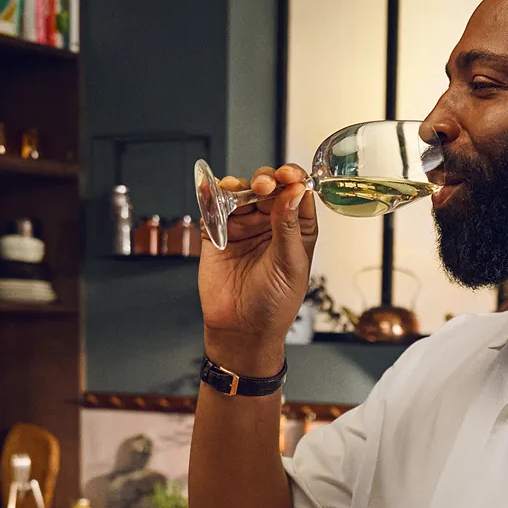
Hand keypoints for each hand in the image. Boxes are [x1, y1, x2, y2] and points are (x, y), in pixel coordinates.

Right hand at [199, 163, 316, 375]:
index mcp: (296, 229)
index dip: (293, 180)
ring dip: (239, 186)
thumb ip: (289, 226)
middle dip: (266, 181)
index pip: (297, 194)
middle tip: (263, 187)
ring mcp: (243, 227)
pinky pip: (213, 209)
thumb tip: (294, 191)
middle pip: (268, 188)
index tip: (289, 176)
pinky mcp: (217, 234)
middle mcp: (270, 223)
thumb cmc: (274, 304)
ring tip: (237, 190)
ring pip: (241, 194)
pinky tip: (212, 188)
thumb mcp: (289, 264)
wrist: (241, 330)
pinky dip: (210, 195)